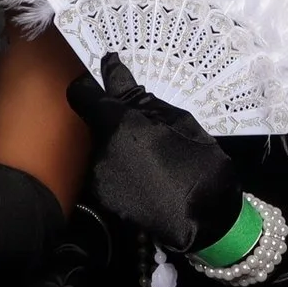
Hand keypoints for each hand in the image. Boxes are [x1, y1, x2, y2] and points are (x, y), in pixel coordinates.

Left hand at [64, 53, 241, 254]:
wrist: (206, 218)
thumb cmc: (199, 161)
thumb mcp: (176, 118)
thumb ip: (136, 96)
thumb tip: (110, 68)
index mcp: (117, 124)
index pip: (80, 93)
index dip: (90, 87)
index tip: (104, 87)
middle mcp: (100, 149)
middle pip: (95, 123)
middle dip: (115, 122)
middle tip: (148, 130)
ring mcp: (99, 177)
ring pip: (102, 147)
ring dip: (120, 146)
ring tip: (152, 157)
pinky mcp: (104, 199)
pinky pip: (107, 171)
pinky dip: (121, 169)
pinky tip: (147, 176)